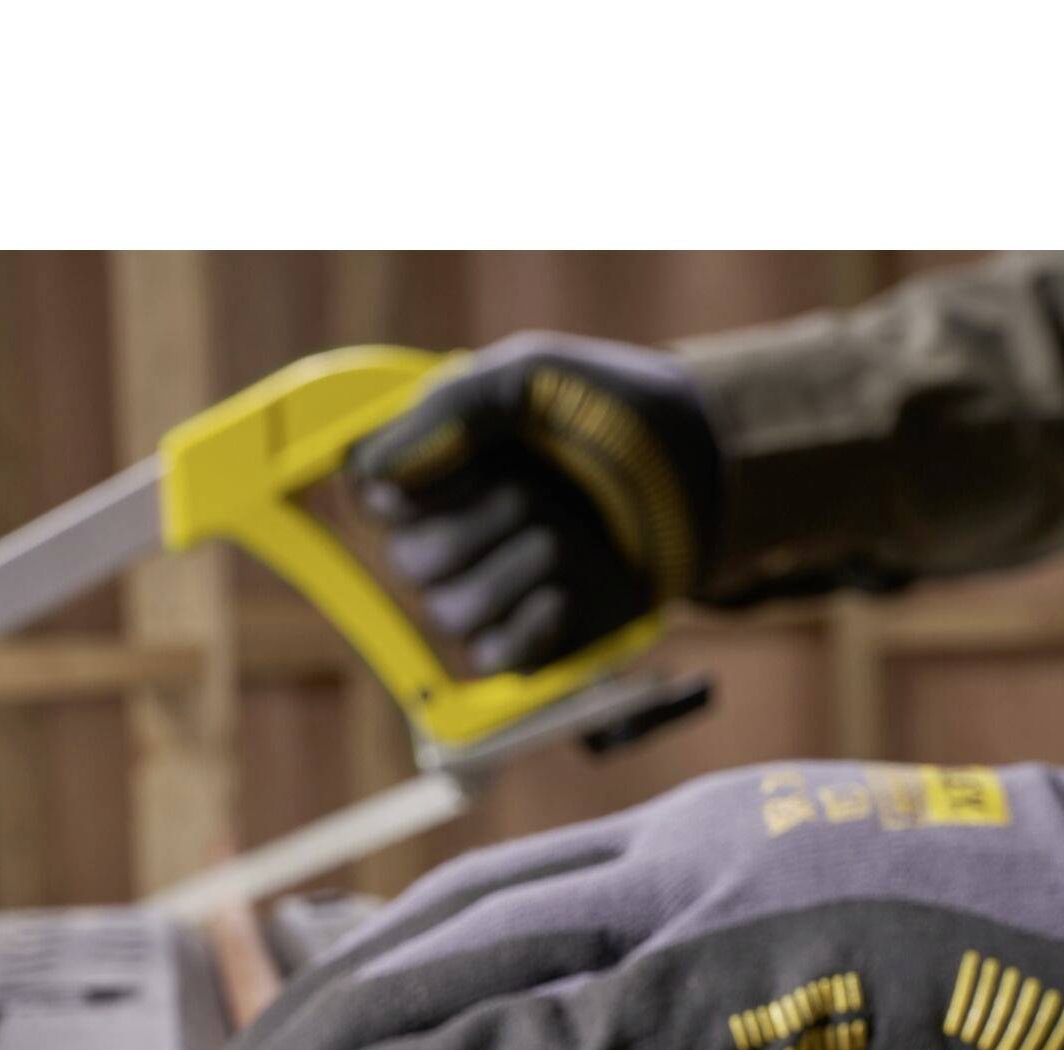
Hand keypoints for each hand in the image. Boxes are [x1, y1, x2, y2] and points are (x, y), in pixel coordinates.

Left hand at [206, 758, 1063, 1049]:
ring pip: (472, 967)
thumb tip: (641, 1030)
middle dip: (332, 993)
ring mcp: (698, 909)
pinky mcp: (735, 990)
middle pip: (452, 914)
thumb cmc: (1015, 935)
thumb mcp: (832, 928)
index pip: (499, 885)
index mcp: (696, 835)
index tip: (316, 1004)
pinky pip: (549, 1041)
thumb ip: (722, 964)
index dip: (388, 948)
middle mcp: (675, 853)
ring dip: (346, 1042)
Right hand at [350, 332, 722, 672]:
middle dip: (480, 523)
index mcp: (430, 468)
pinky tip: (565, 594)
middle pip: (409, 561)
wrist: (697, 468)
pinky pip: (491, 658)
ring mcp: (486, 590)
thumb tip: (366, 471)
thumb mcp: (528, 377)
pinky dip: (528, 627)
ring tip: (564, 536)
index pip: (370, 500)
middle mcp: (445, 533)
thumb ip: (449, 410)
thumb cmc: (607, 410)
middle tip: (533, 493)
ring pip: (450, 611)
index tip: (469, 461)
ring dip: (516, 568)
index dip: (410, 491)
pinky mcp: (529, 640)